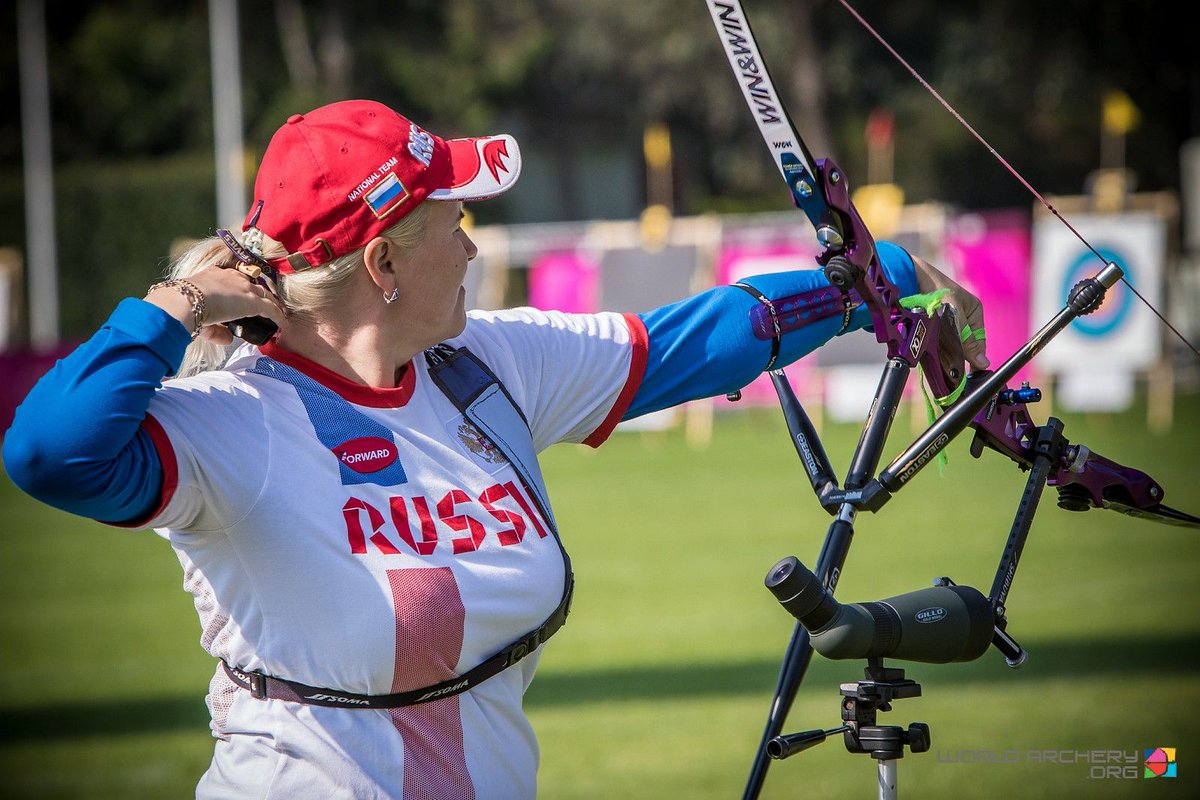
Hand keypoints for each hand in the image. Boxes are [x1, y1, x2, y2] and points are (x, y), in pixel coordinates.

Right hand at [146, 265, 285, 344]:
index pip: (234, 280)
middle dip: (260, 296)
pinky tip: (283, 324)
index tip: (244, 299)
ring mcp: (244, 288)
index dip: (241, 290)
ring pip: (265, 295)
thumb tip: (228, 339)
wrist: (186, 300)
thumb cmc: (186, 306)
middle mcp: (232, 278)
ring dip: (272, 305)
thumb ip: (216, 330)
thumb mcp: (199, 317)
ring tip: (278, 314)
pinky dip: (278, 317)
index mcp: (215, 275)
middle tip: (266, 307)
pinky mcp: (253, 301)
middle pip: (253, 286)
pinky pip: (271, 309)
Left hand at [911, 256, 988, 370]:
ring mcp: (947, 321)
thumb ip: (967, 340)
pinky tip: (930, 352)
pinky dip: (934, 347)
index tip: (968, 373)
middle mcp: (962, 317)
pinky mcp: (932, 325)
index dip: (974, 357)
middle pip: (963, 344)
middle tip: (951, 367)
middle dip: (957, 354)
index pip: (978, 341)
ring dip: (944, 352)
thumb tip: (983, 363)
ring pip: (949, 344)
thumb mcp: (955, 315)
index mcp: (974, 312)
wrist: (910, 277)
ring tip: (939, 359)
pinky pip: (936, 341)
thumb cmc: (936, 289)